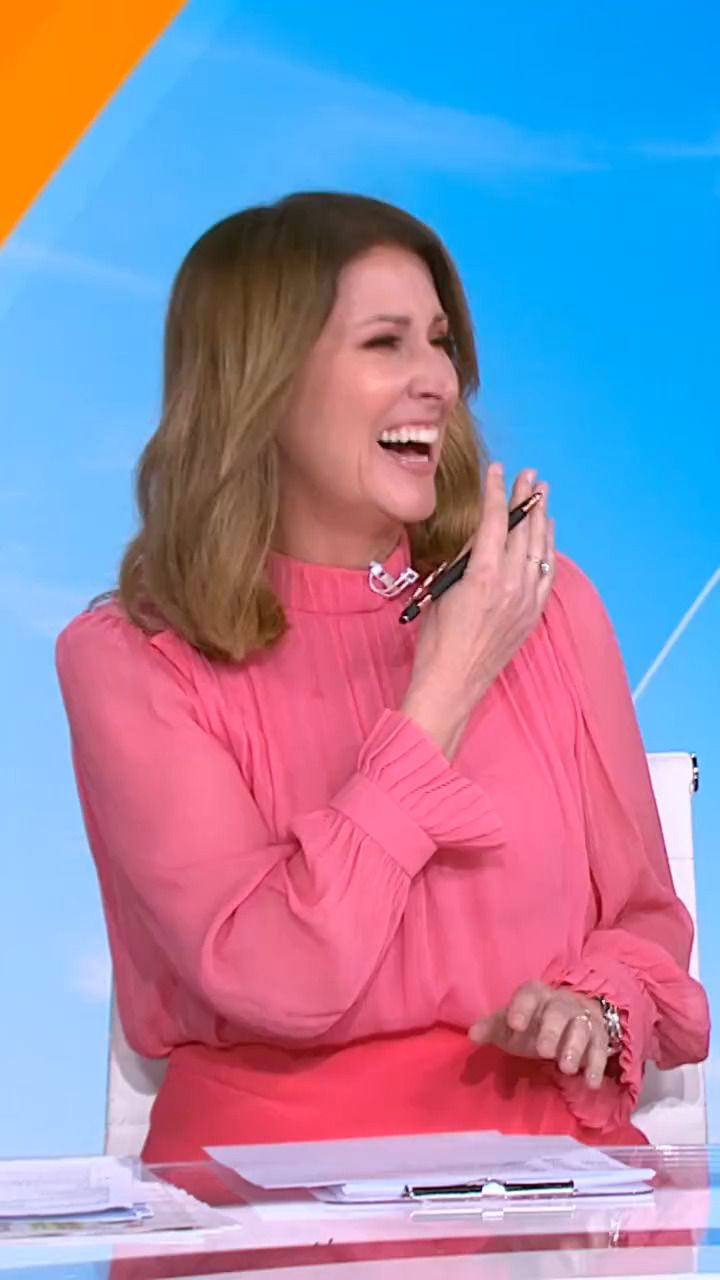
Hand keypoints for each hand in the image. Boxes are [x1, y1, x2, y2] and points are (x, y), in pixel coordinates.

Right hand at [402, 463, 554, 757]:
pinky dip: (547, 551)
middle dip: (526, 499)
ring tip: (542, 497)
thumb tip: (478, 540)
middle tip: (529, 476)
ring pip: (540, 550)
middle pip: (524, 530)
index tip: (499, 471)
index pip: (495, 521)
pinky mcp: (531, 614)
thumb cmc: (437, 640)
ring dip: (541, 520)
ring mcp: (526, 600)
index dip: (497, 492)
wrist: (452, 682)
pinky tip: (547, 537)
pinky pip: (546, 575)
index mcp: (484, 575)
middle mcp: (512, 584)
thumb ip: (464, 562)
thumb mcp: (442, 590)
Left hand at [468, 980, 609, 1089]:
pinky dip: (597, 1066)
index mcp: (536, 995)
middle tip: (544, 1051)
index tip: (514, 1024)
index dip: (521, 1007)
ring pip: (582, 1028)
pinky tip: (591, 1083)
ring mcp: (582, 1019)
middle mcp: (561, 1003)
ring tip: (566, 1068)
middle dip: (552, 1031)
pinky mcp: (599, 1038)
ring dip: (575, 1048)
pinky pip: (601, 1049)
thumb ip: (491, 1027)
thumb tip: (473, 1035)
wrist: (571, 1015)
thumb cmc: (533, 1021)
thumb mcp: (510, 1023)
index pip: (528, 995)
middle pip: (559, 1011)